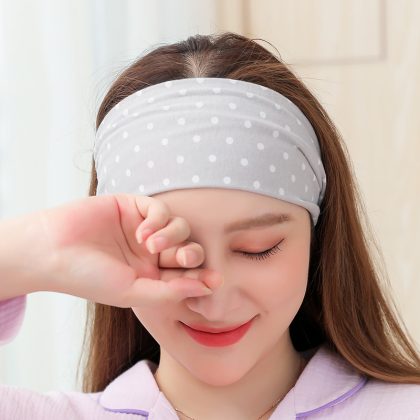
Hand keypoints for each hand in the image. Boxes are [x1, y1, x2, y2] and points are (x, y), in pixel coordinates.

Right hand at [27, 194, 222, 306]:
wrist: (52, 250)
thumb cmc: (89, 277)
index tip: (216, 280)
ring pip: (179, 227)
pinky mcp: (133, 207)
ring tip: (150, 245)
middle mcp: (150, 253)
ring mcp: (143, 228)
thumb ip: (169, 291)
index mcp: (151, 275)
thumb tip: (206, 288)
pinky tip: (142, 232)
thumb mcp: (132, 291)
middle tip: (185, 258)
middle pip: (187, 249)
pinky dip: (158, 220)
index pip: (185, 275)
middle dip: (192, 254)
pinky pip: (160, 209)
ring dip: (172, 236)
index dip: (202, 277)